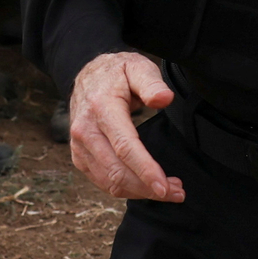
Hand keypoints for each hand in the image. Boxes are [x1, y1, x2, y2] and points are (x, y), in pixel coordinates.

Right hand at [67, 50, 181, 202]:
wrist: (87, 75)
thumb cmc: (117, 73)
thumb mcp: (137, 67)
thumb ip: (152, 83)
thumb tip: (164, 99)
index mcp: (102, 108)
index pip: (124, 147)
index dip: (146, 171)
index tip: (165, 187)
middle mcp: (86, 130)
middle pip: (117, 172)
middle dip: (148, 188)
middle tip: (178, 192)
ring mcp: (79, 146)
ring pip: (110, 182)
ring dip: (140, 192)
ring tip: (168, 190)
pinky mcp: (79, 156)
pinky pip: (103, 182)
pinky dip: (126, 190)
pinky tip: (145, 186)